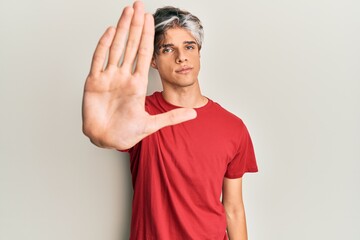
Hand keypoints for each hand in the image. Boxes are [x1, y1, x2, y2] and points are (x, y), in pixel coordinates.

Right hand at [82, 1, 195, 149]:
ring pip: (116, 47)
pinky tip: (111, 31)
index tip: (150, 19)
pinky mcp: (94, 82)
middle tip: (139, 6)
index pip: (143, 54)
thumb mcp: (152, 125)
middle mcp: (123, 77)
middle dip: (136, 25)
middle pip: (131, 45)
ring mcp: (108, 78)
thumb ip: (172, 117)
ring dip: (122, 29)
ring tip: (127, 12)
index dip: (147, 36)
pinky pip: (98, 59)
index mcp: (137, 85)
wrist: (106, 140)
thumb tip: (194, 113)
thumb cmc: (125, 133)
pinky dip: (104, 44)